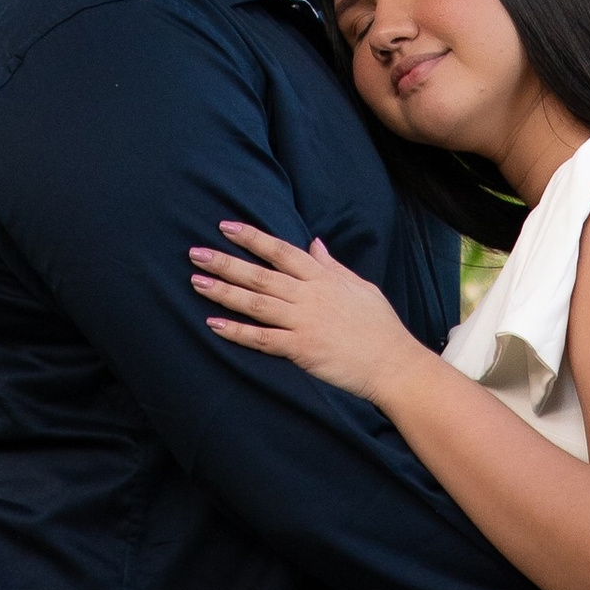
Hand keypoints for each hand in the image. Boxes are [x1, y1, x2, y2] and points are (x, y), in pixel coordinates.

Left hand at [193, 221, 425, 404]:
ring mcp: (304, 323)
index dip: (252, 237)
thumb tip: (314, 243)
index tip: (225, 226)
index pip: (281, 251)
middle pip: (260, 275)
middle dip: (226, 262)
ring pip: (256, 304)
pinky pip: (263, 339)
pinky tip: (214, 325)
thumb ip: (331, 266)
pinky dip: (237, 332)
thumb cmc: (379, 325)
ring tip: (197, 282)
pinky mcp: (302, 350)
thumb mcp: (359, 286)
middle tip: (195, 252)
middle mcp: (310, 296)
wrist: (393, 363)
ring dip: (224, 292)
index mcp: (323, 278)